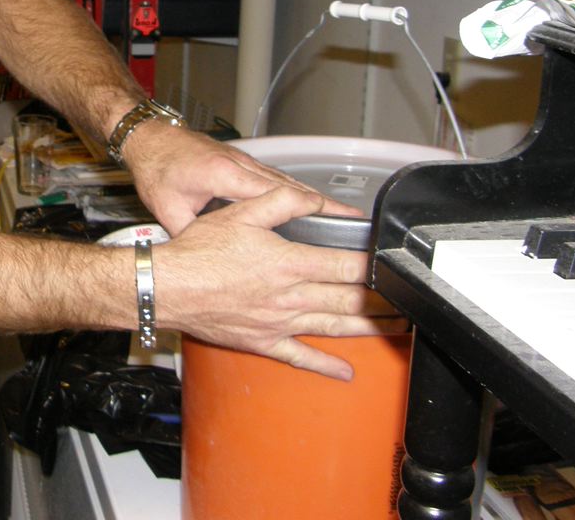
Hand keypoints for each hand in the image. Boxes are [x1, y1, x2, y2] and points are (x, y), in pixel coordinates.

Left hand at [121, 122, 361, 233]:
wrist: (148, 138)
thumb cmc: (156, 168)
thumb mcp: (169, 209)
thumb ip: (192, 236)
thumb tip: (208, 262)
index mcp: (226, 175)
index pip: (277, 193)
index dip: (309, 207)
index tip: (335, 218)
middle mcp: (241, 165)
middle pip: (292, 187)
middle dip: (324, 205)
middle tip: (354, 223)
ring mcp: (244, 161)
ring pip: (286, 182)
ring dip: (314, 199)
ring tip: (343, 218)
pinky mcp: (241, 162)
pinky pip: (275, 179)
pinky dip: (296, 192)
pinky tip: (310, 207)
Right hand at [154, 186, 405, 379]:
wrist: (166, 288)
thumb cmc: (199, 251)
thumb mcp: (240, 212)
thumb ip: (282, 203)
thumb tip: (315, 201)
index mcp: (288, 262)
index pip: (346, 265)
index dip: (374, 264)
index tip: (392, 262)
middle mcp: (289, 296)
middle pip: (348, 300)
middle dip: (382, 300)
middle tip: (408, 299)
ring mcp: (279, 323)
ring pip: (334, 328)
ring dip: (368, 329)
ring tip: (396, 328)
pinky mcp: (263, 342)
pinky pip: (300, 357)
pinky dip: (325, 366)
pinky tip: (345, 372)